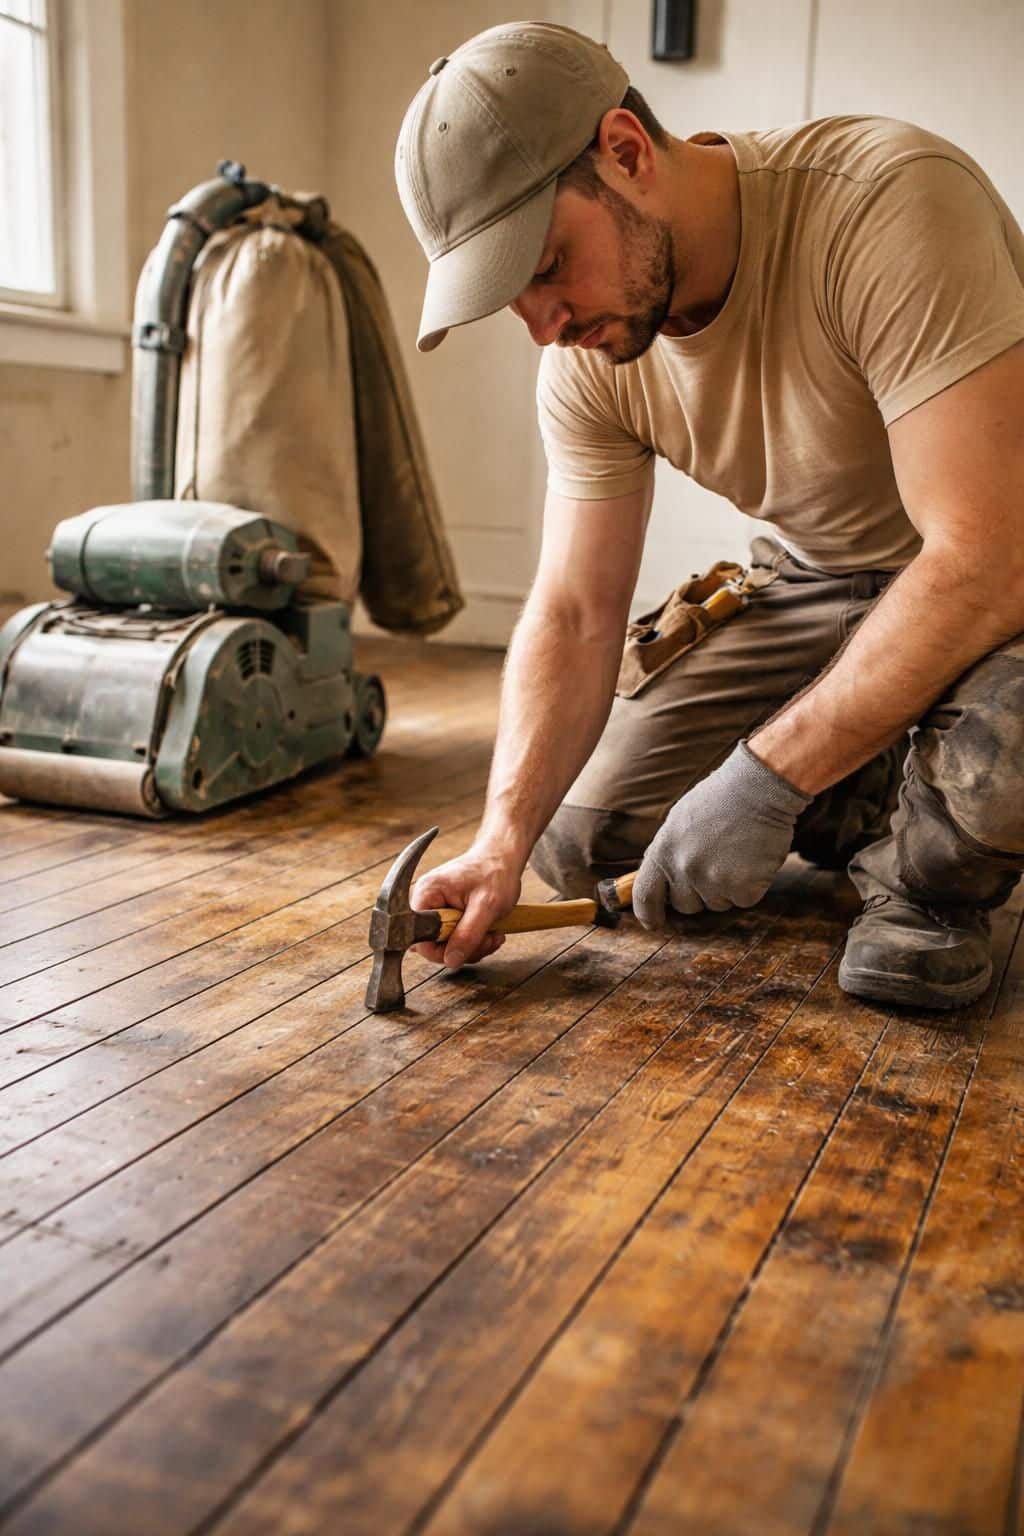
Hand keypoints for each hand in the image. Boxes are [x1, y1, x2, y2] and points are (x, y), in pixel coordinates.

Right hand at [410, 844, 523, 969]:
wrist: (503, 858)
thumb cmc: (495, 873)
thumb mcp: (487, 906)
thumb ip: (468, 935)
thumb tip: (450, 961)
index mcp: (427, 893)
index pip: (418, 938)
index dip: (441, 951)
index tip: (468, 948)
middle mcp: (425, 900)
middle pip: (432, 944)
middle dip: (464, 948)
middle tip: (489, 939)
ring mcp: (435, 907)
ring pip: (446, 944)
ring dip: (473, 945)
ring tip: (493, 933)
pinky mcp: (446, 912)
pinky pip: (453, 937)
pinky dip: (473, 940)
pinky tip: (488, 931)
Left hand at [632, 741, 810, 925]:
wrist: (759, 787)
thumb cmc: (720, 799)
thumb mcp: (679, 821)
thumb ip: (668, 853)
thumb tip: (662, 881)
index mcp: (663, 850)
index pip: (645, 895)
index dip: (648, 913)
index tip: (653, 923)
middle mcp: (684, 869)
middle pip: (685, 905)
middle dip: (698, 893)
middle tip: (716, 864)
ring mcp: (713, 881)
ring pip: (717, 904)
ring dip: (727, 887)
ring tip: (736, 853)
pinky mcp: (743, 888)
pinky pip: (744, 901)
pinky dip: (751, 886)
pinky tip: (753, 858)